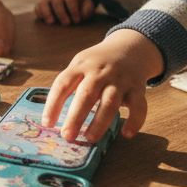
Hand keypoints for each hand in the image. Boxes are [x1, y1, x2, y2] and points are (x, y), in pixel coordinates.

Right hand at [35, 0, 94, 25]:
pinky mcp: (42, 5)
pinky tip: (43, 21)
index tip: (77, 21)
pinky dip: (39, 13)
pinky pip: (37, 7)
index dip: (73, 10)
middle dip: (61, 13)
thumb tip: (81, 16)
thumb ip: (87, 10)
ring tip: (51, 23)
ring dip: (46, 13)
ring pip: (44, 3)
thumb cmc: (80, 4)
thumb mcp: (88, 4)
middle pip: (57, 1)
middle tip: (66, 24)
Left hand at [40, 29, 162, 142]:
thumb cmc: (97, 64)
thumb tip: (52, 117)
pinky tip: (126, 134)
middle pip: (86, 94)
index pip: (63, 84)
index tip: (47, 123)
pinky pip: (139, 106)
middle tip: (67, 136)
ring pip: (110, 102)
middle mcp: (100, 72)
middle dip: (76, 117)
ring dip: (100, 122)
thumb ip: (69, 85)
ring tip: (90, 138)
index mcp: (81, 65)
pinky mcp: (138, 88)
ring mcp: (120, 80)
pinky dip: (135, 121)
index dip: (53, 104)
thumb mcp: (80, 64)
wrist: (130, 48)